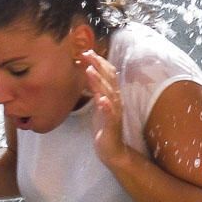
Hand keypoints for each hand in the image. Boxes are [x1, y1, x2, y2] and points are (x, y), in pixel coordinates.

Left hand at [82, 49, 128, 166]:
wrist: (113, 150)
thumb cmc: (104, 126)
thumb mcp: (98, 105)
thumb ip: (96, 90)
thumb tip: (89, 74)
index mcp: (112, 95)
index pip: (108, 74)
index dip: (99, 62)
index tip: (88, 51)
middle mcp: (115, 101)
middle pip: (109, 79)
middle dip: (98, 65)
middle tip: (87, 53)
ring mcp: (114, 112)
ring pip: (108, 94)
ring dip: (99, 82)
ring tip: (90, 71)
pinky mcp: (111, 125)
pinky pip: (110, 114)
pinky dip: (106, 106)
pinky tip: (101, 100)